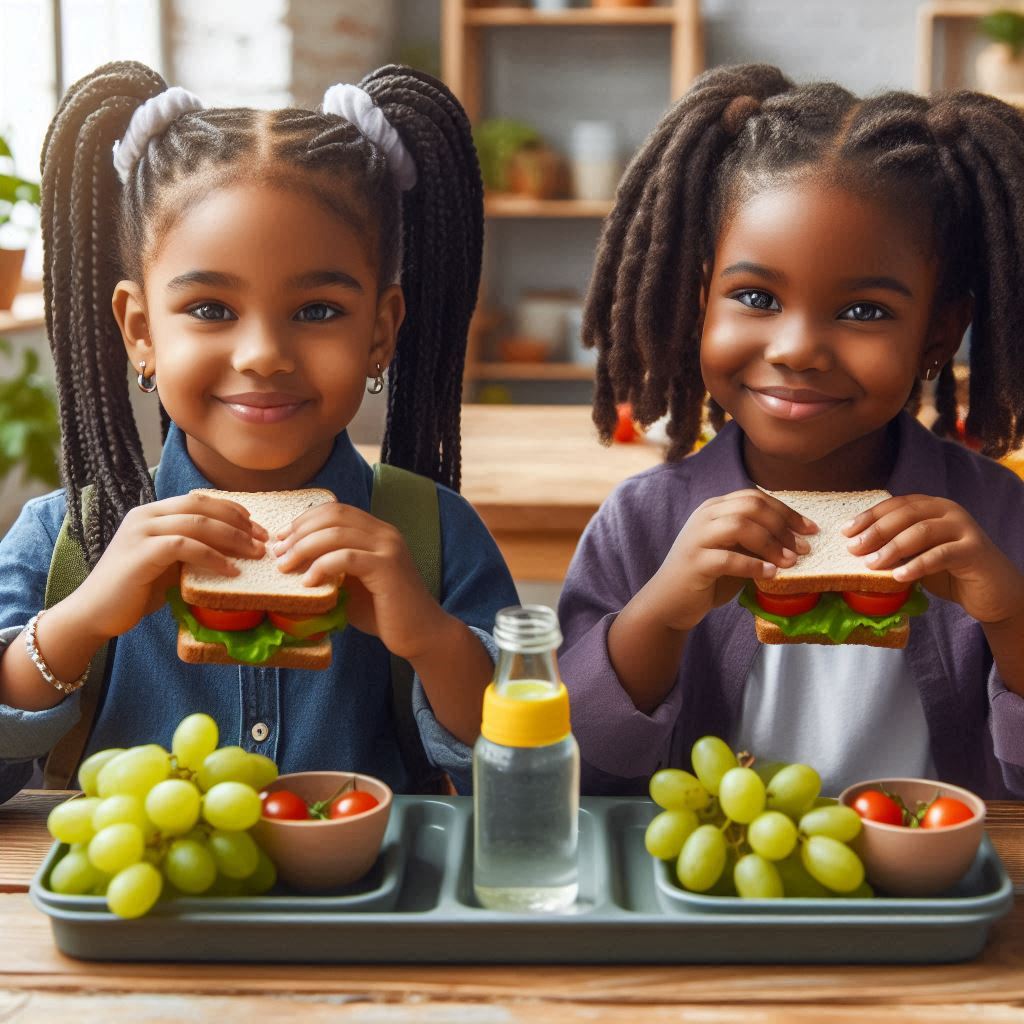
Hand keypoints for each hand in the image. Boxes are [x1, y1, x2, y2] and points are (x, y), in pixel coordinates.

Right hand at [72, 493, 267, 638]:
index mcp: (152, 513)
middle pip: (201, 506)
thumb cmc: (135, 591)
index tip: (257, 527)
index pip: (199, 500)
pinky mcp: (140, 553)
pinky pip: (185, 546)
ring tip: (254, 554)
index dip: (231, 510)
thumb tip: (235, 548)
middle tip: (263, 540)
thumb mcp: (169, 564)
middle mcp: (145, 516)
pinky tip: (230, 570)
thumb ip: (192, 550)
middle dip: (238, 522)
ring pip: (197, 523)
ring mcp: (141, 532)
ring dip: (232, 538)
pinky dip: (212, 556)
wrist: (94, 614)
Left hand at [272, 502, 443, 659]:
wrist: (421, 635)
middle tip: (278, 553)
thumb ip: (333, 568)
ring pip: (336, 533)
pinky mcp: (388, 567)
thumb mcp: (353, 583)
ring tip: (285, 566)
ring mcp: (388, 548)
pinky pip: (346, 558)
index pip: (336, 510)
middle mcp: (385, 533)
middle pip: (333, 515)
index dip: (304, 520)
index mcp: (378, 531)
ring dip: (303, 548)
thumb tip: (293, 562)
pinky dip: (322, 567)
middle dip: (299, 531)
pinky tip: (308, 582)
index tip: (282, 539)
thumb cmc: (385, 613)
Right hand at [642, 488, 818, 631]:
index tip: (810, 530)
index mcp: (715, 509)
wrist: (668, 603)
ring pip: (739, 526)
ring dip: (771, 544)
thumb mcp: (735, 553)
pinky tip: (770, 575)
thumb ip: (756, 542)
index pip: (755, 498)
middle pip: (750, 506)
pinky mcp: (694, 562)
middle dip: (782, 526)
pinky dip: (753, 566)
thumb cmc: (706, 578)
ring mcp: (697, 538)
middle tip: (803, 548)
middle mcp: (705, 517)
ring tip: (790, 562)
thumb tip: (796, 540)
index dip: (786, 511)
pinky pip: (728, 558)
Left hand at [842, 494, 1023, 624]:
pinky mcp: (975, 550)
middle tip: (854, 549)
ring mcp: (964, 529)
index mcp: (933, 508)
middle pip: (906, 514)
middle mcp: (949, 512)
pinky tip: (899, 577)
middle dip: (876, 531)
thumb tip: (857, 549)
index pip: (896, 504)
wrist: (992, 592)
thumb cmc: (949, 572)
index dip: (870, 516)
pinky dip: (917, 565)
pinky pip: (941, 555)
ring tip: (871, 565)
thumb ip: (896, 548)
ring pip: (922, 531)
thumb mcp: (917, 555)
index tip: (846, 531)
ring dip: (893, 548)